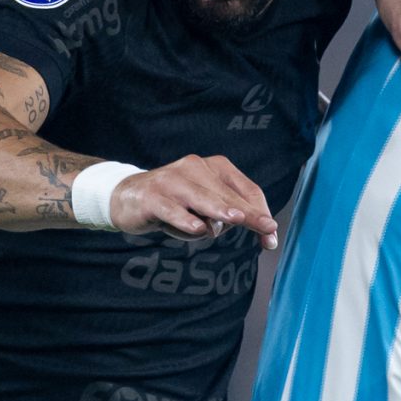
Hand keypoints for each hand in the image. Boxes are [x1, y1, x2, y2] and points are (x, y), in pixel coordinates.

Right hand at [109, 156, 278, 248]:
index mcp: (214, 167)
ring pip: (202, 198)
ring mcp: (172, 180)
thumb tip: (255, 229)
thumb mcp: (206, 209)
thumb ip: (229, 217)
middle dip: (249, 215)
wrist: (128, 197)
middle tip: (267, 229)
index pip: (246, 190)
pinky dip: (185, 220)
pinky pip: (172, 209)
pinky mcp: (152, 196)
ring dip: (220, 209)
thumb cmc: (177, 204)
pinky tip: (197, 229)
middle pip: (228, 195)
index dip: (260, 212)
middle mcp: (195, 167)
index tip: (271, 234)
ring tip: (237, 219)